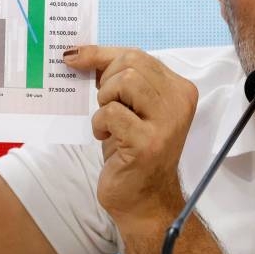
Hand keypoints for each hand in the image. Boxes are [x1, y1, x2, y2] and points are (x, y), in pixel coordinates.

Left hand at [64, 46, 198, 230]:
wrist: (145, 200)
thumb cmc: (133, 151)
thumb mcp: (130, 108)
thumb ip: (118, 80)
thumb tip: (80, 54)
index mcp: (179, 89)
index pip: (138, 55)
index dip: (102, 54)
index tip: (75, 57)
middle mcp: (179, 102)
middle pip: (131, 64)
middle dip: (107, 82)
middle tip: (105, 106)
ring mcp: (167, 122)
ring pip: (124, 82)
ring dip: (105, 102)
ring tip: (109, 123)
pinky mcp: (148, 142)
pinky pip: (112, 113)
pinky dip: (100, 124)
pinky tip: (106, 139)